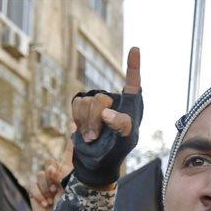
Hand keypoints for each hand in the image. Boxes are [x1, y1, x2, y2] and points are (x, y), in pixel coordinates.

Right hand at [28, 130, 72, 210]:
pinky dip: (38, 193)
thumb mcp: (76, 185)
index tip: (74, 124)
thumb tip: (77, 141)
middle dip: (54, 174)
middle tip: (58, 187)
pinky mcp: (36, 190)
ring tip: (53, 197)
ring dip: (46, 186)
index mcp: (72, 172)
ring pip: (41, 173)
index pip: (71, 152)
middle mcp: (59, 174)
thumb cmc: (73, 208)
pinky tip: (46, 202)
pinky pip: (32, 183)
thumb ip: (73, 164)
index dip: (72, 139)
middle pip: (51, 163)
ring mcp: (46, 182)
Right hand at [70, 47, 141, 187]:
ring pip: (86, 102)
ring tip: (91, 137)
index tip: (134, 49)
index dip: (133, 66)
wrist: (96, 161)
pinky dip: (78, 119)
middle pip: (101, 99)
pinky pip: (76, 104)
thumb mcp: (126, 141)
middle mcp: (114, 99)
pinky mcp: (83, 105)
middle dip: (95, 120)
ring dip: (86, 123)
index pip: (133, 83)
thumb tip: (106, 113)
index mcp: (131, 105)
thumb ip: (122, 125)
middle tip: (95, 136)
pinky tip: (83, 130)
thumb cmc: (116, 151)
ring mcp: (97, 101)